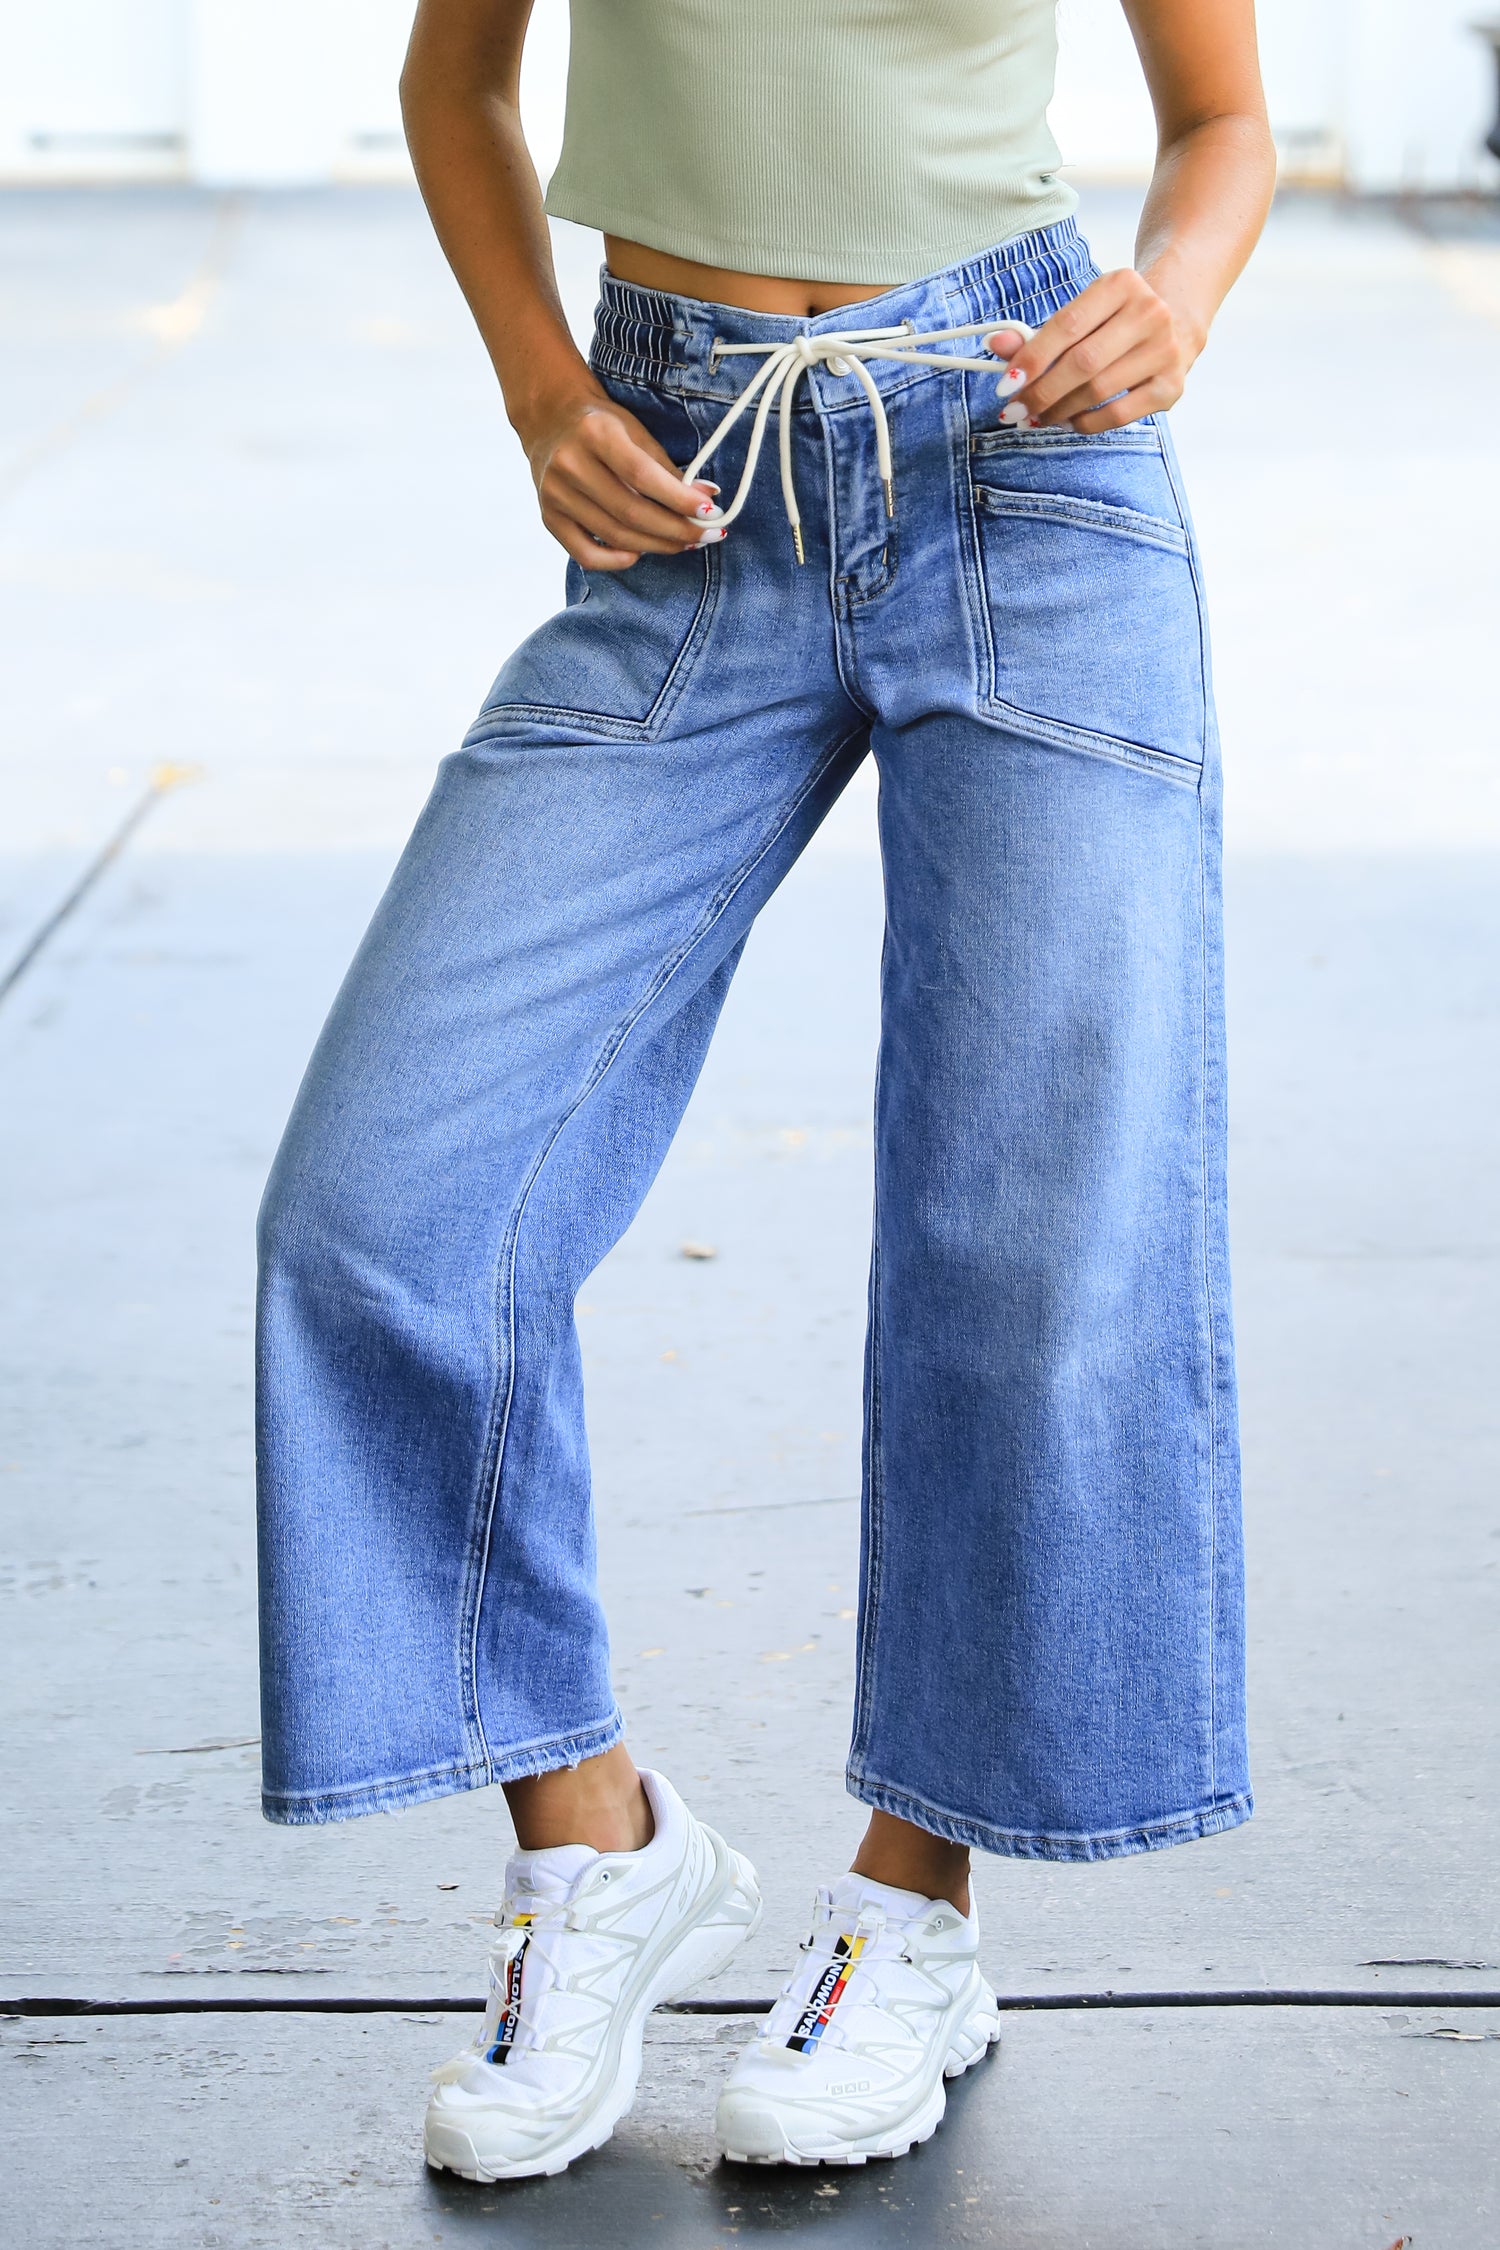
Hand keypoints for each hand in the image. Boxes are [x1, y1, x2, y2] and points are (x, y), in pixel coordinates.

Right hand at [519, 381, 720, 569]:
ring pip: (614, 535)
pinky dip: (616, 561)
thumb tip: (707, 502)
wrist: (550, 420)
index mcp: (595, 433)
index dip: (679, 499)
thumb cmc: (602, 427)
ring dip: (656, 546)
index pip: (643, 476)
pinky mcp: (548, 517)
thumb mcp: (636, 433)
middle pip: (631, 512)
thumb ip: (668, 469)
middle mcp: (570, 464)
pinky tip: (639, 554)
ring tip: (682, 543)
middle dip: (675, 530)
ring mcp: (555, 494)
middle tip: (706, 535)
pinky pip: (585, 554)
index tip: (710, 513)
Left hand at [986, 268, 1200, 433]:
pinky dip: (1086, 423)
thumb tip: (994, 344)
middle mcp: (1150, 313)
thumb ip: (1037, 332)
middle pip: (1083, 363)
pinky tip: (1068, 421)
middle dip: (1042, 392)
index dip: (1032, 358)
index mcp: (1122, 284)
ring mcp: (1165, 350)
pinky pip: (1118, 415)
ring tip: (1037, 417)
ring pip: (1099, 391)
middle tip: (1016, 410)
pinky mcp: (1171, 386)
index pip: (1068, 325)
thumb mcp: (1081, 312)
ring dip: (1059, 411)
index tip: (1004, 384)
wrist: (1176, 318)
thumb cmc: (1115, 319)